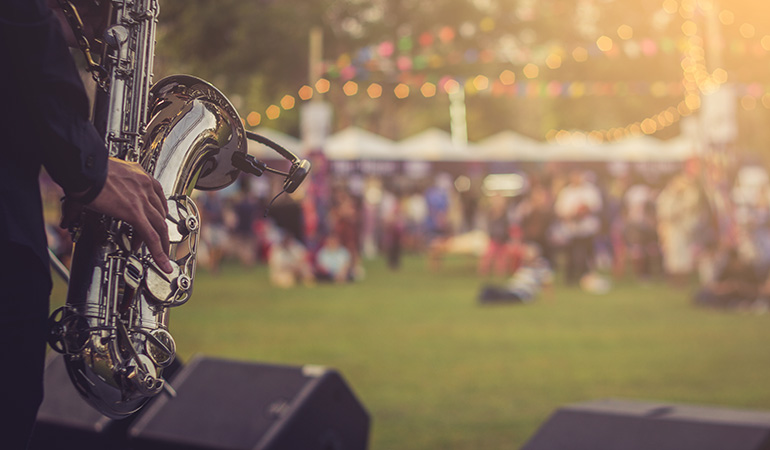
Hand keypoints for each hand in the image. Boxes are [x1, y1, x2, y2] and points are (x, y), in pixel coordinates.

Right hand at [75, 158, 171, 272]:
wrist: (83, 168)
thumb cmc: (86, 171)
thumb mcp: (95, 182)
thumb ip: (88, 200)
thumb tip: (67, 220)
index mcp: (138, 175)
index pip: (156, 197)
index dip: (156, 212)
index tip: (154, 221)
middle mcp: (145, 186)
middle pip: (160, 213)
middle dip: (161, 230)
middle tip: (159, 242)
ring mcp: (142, 199)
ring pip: (159, 226)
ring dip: (161, 243)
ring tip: (161, 256)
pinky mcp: (134, 212)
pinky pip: (151, 236)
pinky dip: (158, 251)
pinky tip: (161, 262)